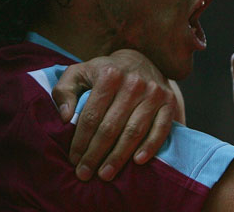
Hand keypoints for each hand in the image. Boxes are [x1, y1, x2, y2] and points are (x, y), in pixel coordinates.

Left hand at [52, 49, 176, 181]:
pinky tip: (137, 162)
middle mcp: (133, 82)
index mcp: (108, 75)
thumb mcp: (79, 73)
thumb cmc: (104, 72)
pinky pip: (160, 129)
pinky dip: (150, 147)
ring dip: (119, 157)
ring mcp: (153, 92)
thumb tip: (64, 117)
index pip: (91, 116)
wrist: (141, 59)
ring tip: (106, 174)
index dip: (81, 141)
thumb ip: (64, 91)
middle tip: (85, 174)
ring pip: (133, 131)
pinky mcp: (169, 101)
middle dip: (96, 154)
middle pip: (111, 127)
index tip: (73, 160)